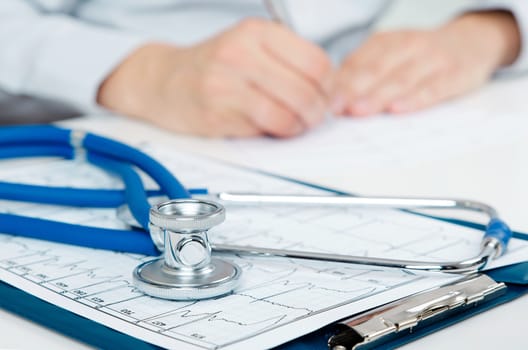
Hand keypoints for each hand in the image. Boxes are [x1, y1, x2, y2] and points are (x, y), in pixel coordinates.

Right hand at [97, 19, 332, 136]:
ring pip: (288, 112)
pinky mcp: (217, 112)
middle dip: (318, 110)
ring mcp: (226, 83)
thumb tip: (328, 89)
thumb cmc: (214, 66)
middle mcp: (241, 53)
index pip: (315, 61)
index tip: (326, 95)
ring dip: (301, 125)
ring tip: (297, 124)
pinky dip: (279, 132)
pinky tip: (276, 128)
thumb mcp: (250, 46)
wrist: (165, 81)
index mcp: (256, 32)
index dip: (329, 85)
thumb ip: (286, 60)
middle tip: (315, 116)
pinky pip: (265, 127)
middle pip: (305, 89)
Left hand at [333, 11, 520, 115]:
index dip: (339, 83)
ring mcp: (432, 59)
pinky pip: (434, 88)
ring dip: (378, 96)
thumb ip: (362, 73)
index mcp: (385, 42)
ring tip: (359, 111)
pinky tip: (399, 109)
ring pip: (401, 79)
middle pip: (376, 70)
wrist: (472, 41)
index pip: (357, 62)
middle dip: (352, 90)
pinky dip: (416, 99)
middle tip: (335, 109)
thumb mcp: (389, 56)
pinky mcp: (455, 74)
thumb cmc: (419, 56)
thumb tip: (331, 98)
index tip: (322, 102)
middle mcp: (407, 46)